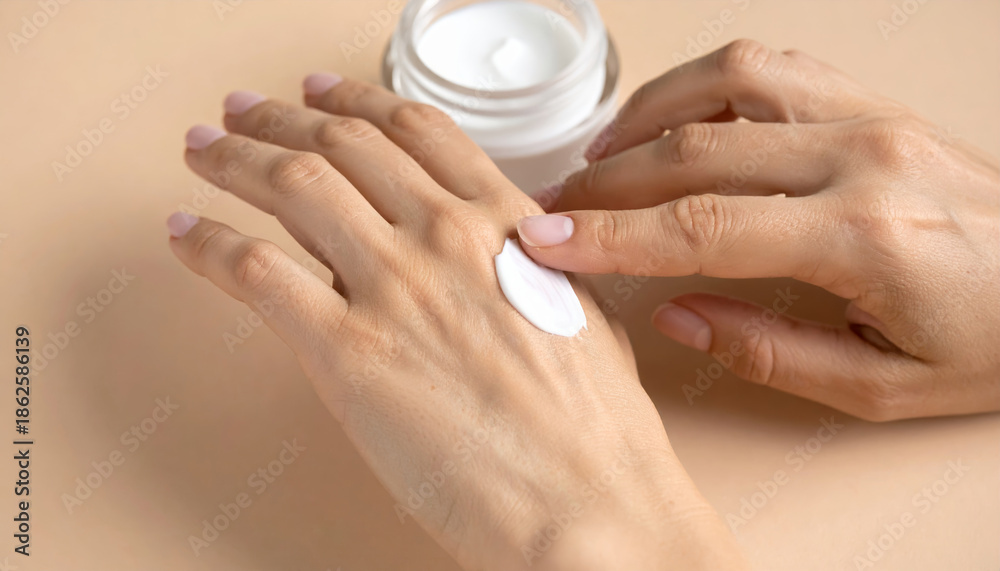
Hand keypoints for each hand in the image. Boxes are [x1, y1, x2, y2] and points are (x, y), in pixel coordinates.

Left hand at [169, 76, 745, 569]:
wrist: (589, 500)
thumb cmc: (595, 426)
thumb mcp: (578, 311)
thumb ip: (525, 265)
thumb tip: (495, 252)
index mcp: (504, 224)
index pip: (413, 130)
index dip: (355, 100)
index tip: (320, 93)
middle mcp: (445, 237)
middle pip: (339, 145)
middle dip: (279, 119)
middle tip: (246, 111)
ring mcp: (394, 289)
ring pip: (292, 187)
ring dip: (235, 158)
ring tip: (206, 150)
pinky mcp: (347, 353)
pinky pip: (256, 272)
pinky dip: (210, 244)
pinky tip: (187, 232)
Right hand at [520, 40, 999, 421]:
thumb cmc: (998, 341)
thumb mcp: (883, 386)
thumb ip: (767, 350)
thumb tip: (673, 313)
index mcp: (862, 238)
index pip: (699, 225)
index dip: (609, 236)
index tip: (545, 241)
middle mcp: (861, 158)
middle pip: (695, 150)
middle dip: (604, 184)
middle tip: (552, 212)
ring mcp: (871, 117)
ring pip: (725, 85)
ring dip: (645, 119)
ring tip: (597, 160)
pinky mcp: (876, 103)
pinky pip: (770, 69)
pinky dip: (701, 87)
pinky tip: (670, 122)